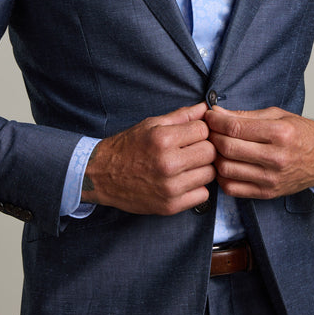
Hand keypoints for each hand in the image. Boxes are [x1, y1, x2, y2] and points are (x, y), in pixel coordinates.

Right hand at [81, 103, 216, 214]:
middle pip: (210, 152)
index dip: (200, 130)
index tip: (192, 134)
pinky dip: (197, 188)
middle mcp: (168, 163)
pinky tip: (183, 181)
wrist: (102, 175)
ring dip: (202, 169)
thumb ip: (181, 116)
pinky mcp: (170, 206)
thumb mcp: (151, 125)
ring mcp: (170, 187)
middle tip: (191, 150)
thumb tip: (205, 108)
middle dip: (204, 148)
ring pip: (210, 174)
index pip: (203, 130)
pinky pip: (202, 195)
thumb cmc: (127, 147)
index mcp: (163, 139)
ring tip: (186, 166)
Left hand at [205, 106, 313, 199]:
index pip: (236, 128)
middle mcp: (276, 158)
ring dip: (214, 157)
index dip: (216, 121)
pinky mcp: (267, 193)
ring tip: (215, 148)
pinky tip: (225, 165)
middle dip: (211, 137)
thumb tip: (217, 113)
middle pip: (228, 148)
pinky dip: (222, 177)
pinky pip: (233, 188)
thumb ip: (245, 115)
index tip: (209, 116)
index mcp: (280, 133)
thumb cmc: (303, 134)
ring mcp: (271, 178)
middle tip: (208, 131)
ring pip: (226, 169)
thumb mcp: (278, 115)